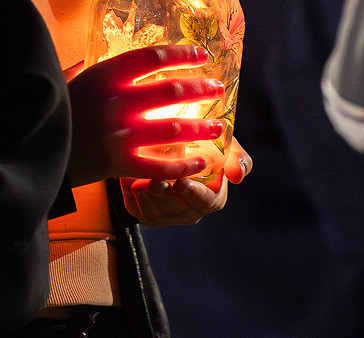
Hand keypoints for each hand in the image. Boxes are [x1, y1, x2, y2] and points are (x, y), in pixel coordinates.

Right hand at [64, 45, 224, 186]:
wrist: (33, 150)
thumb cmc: (54, 110)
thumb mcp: (68, 79)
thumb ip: (89, 66)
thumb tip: (102, 49)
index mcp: (104, 75)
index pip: (152, 57)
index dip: (181, 54)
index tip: (201, 54)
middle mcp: (114, 102)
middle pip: (170, 91)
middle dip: (200, 88)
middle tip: (217, 88)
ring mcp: (117, 135)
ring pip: (172, 130)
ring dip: (200, 128)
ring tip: (218, 128)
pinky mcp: (117, 164)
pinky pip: (159, 167)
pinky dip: (182, 166)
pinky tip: (199, 162)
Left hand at [120, 138, 251, 225]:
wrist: (171, 150)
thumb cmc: (203, 148)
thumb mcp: (224, 148)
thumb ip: (237, 158)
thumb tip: (238, 174)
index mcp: (210, 199)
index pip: (206, 202)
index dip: (195, 194)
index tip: (184, 182)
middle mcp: (188, 212)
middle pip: (175, 209)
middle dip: (165, 196)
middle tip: (157, 182)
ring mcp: (164, 215)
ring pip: (153, 209)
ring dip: (145, 193)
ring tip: (138, 176)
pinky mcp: (142, 211)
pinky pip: (134, 205)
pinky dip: (129, 189)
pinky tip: (125, 173)